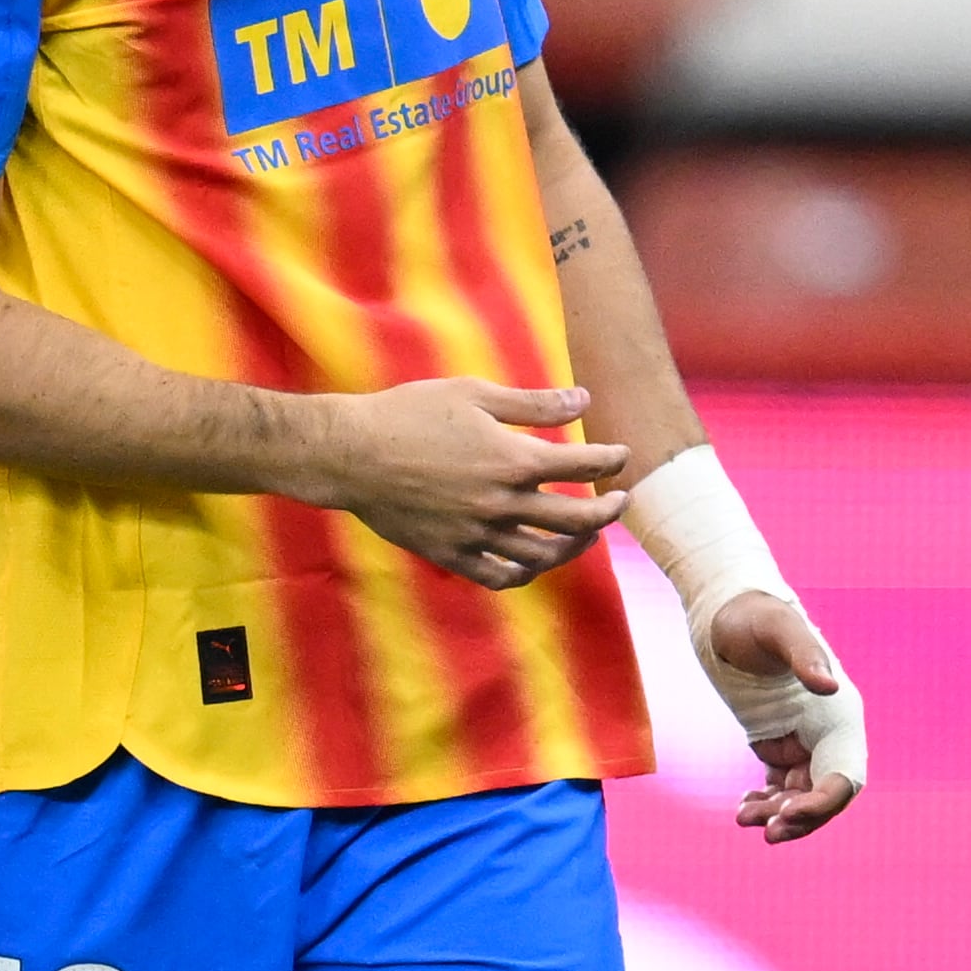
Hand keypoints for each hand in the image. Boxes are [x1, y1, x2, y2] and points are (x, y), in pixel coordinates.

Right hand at [291, 377, 630, 589]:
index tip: (621, 456)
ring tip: (585, 534)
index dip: (610, 460)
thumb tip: (584, 399)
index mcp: (512, 460)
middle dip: (608, 510)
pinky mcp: (453, 554)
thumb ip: (533, 403)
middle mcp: (502, 504)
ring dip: (575, 545)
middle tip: (621, 501)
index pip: (583, 465)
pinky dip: (527, 572)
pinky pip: (502, 576)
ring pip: (545, 554)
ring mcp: (478, 534)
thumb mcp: (472, 394)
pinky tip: (534, 561)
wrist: (350, 454)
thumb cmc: (408, 414)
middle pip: (576, 518)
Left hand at [712, 590, 862, 842]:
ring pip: (801, 795)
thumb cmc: (753, 615)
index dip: (823, 802)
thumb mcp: (776, 629)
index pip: (844, 775)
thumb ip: (804, 653)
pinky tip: (744, 806)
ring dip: (779, 814)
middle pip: (825, 794)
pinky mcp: (779, 741)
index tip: (789, 815)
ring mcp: (804, 739)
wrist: (727, 610)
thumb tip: (830, 685)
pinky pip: (782, 785)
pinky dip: (767, 801)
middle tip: (766, 833)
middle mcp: (828, 733)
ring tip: (744, 817)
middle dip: (800, 818)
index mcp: (840, 715)